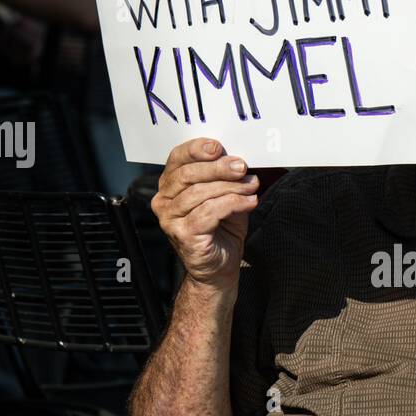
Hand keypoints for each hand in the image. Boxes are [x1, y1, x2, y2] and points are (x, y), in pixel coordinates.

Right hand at [151, 138, 258, 287]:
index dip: (196, 149)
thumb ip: (227, 177)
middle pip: (188, 174)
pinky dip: (232, 203)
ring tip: (251, 186)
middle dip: (218, 168)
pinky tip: (249, 202)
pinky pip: (208, 211)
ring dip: (230, 186)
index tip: (218, 147)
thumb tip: (241, 159)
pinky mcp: (183, 234)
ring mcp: (170, 218)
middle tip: (241, 166)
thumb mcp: (225, 196)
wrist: (219, 268)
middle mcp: (164, 200)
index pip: (177, 158)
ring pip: (199, 192)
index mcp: (171, 185)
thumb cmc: (221, 230)